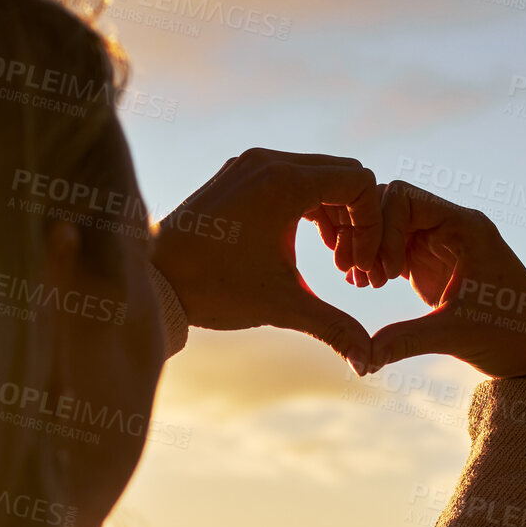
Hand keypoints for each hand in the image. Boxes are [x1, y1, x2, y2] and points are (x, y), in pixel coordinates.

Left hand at [151, 149, 381, 371]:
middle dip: (357, 221)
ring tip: (336, 262)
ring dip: (337, 216)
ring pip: (320, 177)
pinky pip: (293, 179)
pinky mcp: (239, 176)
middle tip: (351, 266)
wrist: (154, 282)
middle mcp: (268, 162)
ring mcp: (250, 166)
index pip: (359, 183)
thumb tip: (368, 364)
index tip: (359, 265)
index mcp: (283, 182)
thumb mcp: (282, 306)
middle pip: (344, 176)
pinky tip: (312, 245)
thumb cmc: (214, 289)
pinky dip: (311, 208)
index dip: (371, 226)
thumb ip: (334, 327)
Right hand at [349, 181, 525, 381]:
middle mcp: (451, 227)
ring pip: (387, 226)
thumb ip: (404, 341)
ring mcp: (438, 243)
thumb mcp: (453, 335)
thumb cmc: (508, 336)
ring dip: (367, 249)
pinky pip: (391, 247)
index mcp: (465, 226)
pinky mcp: (428, 263)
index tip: (385, 272)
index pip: (404, 198)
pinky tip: (361, 284)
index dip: (383, 228)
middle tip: (358, 276)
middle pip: (390, 206)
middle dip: (368, 237)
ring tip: (358, 283)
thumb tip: (361, 360)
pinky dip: (372, 261)